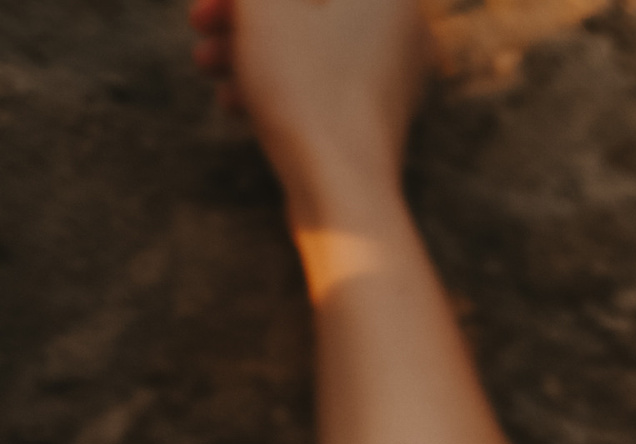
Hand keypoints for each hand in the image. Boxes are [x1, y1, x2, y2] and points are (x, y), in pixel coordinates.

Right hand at [189, 0, 429, 214]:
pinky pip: (318, 86)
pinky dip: (276, 84)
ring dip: (248, 48)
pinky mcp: (371, 124)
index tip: (210, 2)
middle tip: (198, 23)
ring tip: (205, 64)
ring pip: (306, 45)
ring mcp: (391, 81)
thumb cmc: (307, 89)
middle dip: (244, 13)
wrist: (344, 197)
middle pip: (306, 6)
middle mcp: (401, 32)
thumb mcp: (266, 6)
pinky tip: (233, 100)